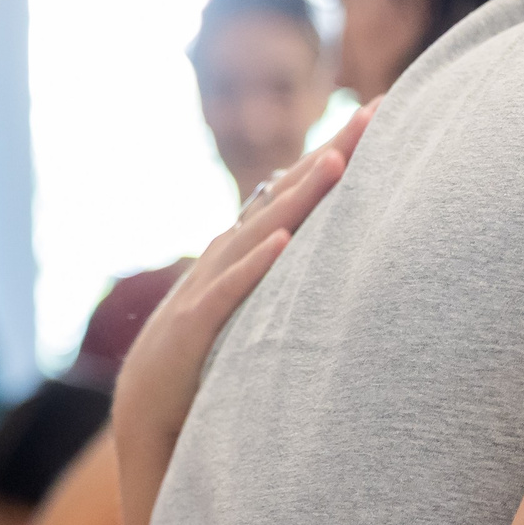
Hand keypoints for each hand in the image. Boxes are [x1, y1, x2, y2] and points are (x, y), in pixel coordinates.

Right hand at [114, 100, 375, 462]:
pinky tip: (283, 242)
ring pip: (260, 233)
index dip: (332, 155)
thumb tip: (312, 243)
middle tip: (372, 114)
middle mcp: (226, 256)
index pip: (292, 191)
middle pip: (282, 196)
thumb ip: (277, 274)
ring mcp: (208, 287)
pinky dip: (256, 266)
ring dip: (297, 198)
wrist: (147, 410)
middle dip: (328, 156)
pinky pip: (229, 292)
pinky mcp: (195, 327)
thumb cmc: (205, 357)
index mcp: (242, 250)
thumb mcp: (249, 306)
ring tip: (336, 163)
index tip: (376, 117)